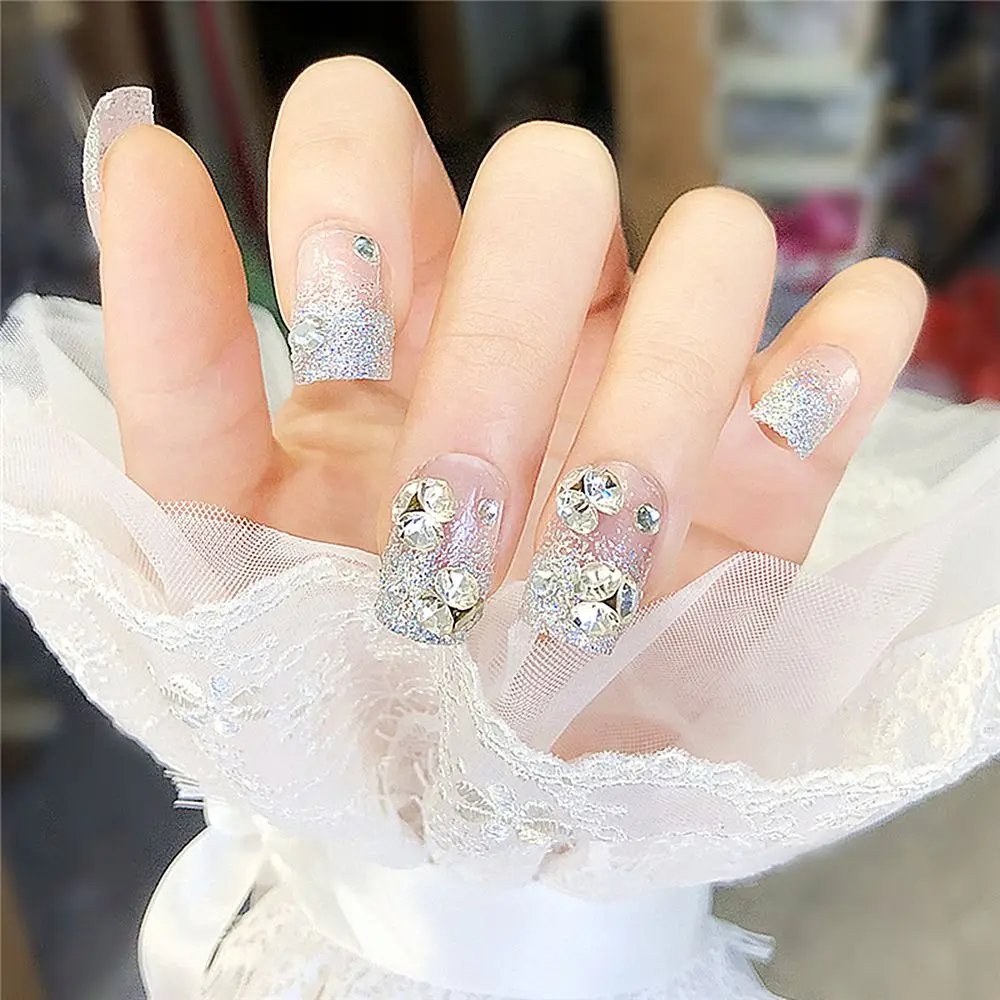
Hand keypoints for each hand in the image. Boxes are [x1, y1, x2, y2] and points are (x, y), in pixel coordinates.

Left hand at [96, 58, 925, 648]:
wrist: (466, 791)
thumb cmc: (335, 655)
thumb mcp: (223, 530)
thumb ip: (177, 355)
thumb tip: (143, 160)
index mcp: (396, 306)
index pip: (370, 130)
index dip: (350, 191)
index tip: (339, 337)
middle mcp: (534, 308)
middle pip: (554, 177)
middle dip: (505, 345)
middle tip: (461, 514)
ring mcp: (663, 360)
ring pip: (716, 238)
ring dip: (661, 390)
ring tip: (608, 551)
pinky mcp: (773, 443)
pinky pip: (847, 340)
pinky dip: (836, 364)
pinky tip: (784, 430)